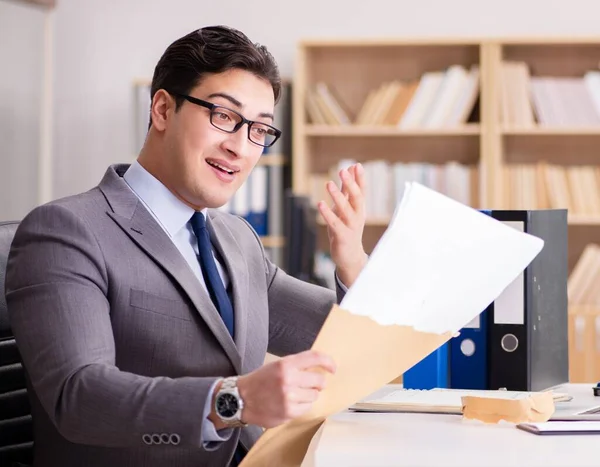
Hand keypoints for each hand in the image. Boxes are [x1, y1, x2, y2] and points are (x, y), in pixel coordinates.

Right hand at [234, 350, 335, 427]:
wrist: (241, 399)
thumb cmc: (259, 381)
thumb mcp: (276, 365)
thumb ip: (297, 365)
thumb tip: (320, 368)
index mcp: (285, 364)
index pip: (315, 358)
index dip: (328, 362)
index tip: (333, 368)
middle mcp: (288, 379)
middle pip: (319, 381)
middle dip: (318, 384)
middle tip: (310, 385)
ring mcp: (289, 397)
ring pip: (314, 396)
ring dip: (309, 395)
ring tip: (295, 394)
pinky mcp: (288, 412)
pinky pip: (306, 408)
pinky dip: (302, 406)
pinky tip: (290, 403)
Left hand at [318, 163, 367, 287]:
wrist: (350, 256)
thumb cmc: (347, 228)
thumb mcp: (347, 208)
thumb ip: (348, 190)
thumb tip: (350, 170)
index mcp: (359, 208)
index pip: (362, 191)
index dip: (360, 179)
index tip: (357, 165)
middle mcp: (358, 216)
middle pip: (357, 198)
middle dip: (350, 184)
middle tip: (343, 170)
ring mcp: (351, 226)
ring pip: (346, 210)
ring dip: (338, 196)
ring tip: (329, 184)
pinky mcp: (342, 236)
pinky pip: (335, 223)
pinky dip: (328, 214)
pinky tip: (320, 204)